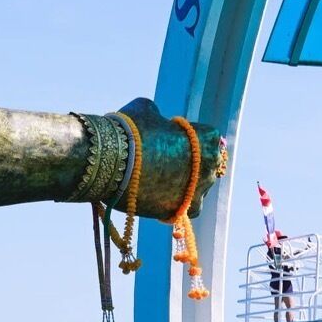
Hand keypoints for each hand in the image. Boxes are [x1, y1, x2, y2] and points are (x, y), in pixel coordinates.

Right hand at [119, 98, 224, 219]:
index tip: (169, 137)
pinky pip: (186, 208)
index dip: (187, 136)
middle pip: (205, 164)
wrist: (112, 163)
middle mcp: (209, 166)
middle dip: (189, 162)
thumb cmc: (131, 131)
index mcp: (207, 138)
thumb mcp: (145, 110)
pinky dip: (175, 203)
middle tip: (164, 160)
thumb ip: (158, 115)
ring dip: (184, 184)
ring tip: (158, 180)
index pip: (207, 137)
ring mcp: (198, 191)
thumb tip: (156, 120)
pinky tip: (159, 196)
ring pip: (198, 188)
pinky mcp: (183, 211)